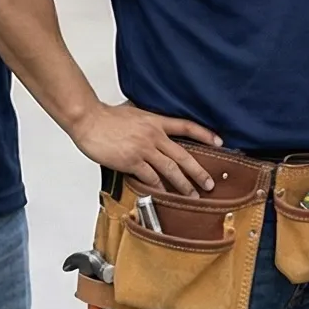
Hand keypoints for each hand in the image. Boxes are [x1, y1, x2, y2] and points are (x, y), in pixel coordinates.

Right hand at [68, 102, 224, 194]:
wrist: (89, 120)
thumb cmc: (107, 117)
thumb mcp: (135, 113)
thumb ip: (148, 122)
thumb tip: (155, 128)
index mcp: (156, 122)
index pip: (187, 126)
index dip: (205, 134)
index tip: (219, 142)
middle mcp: (154, 135)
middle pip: (183, 155)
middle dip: (199, 172)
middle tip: (208, 184)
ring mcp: (144, 149)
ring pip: (170, 169)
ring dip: (183, 184)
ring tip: (192, 195)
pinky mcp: (131, 161)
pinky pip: (150, 177)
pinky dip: (159, 187)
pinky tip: (165, 194)